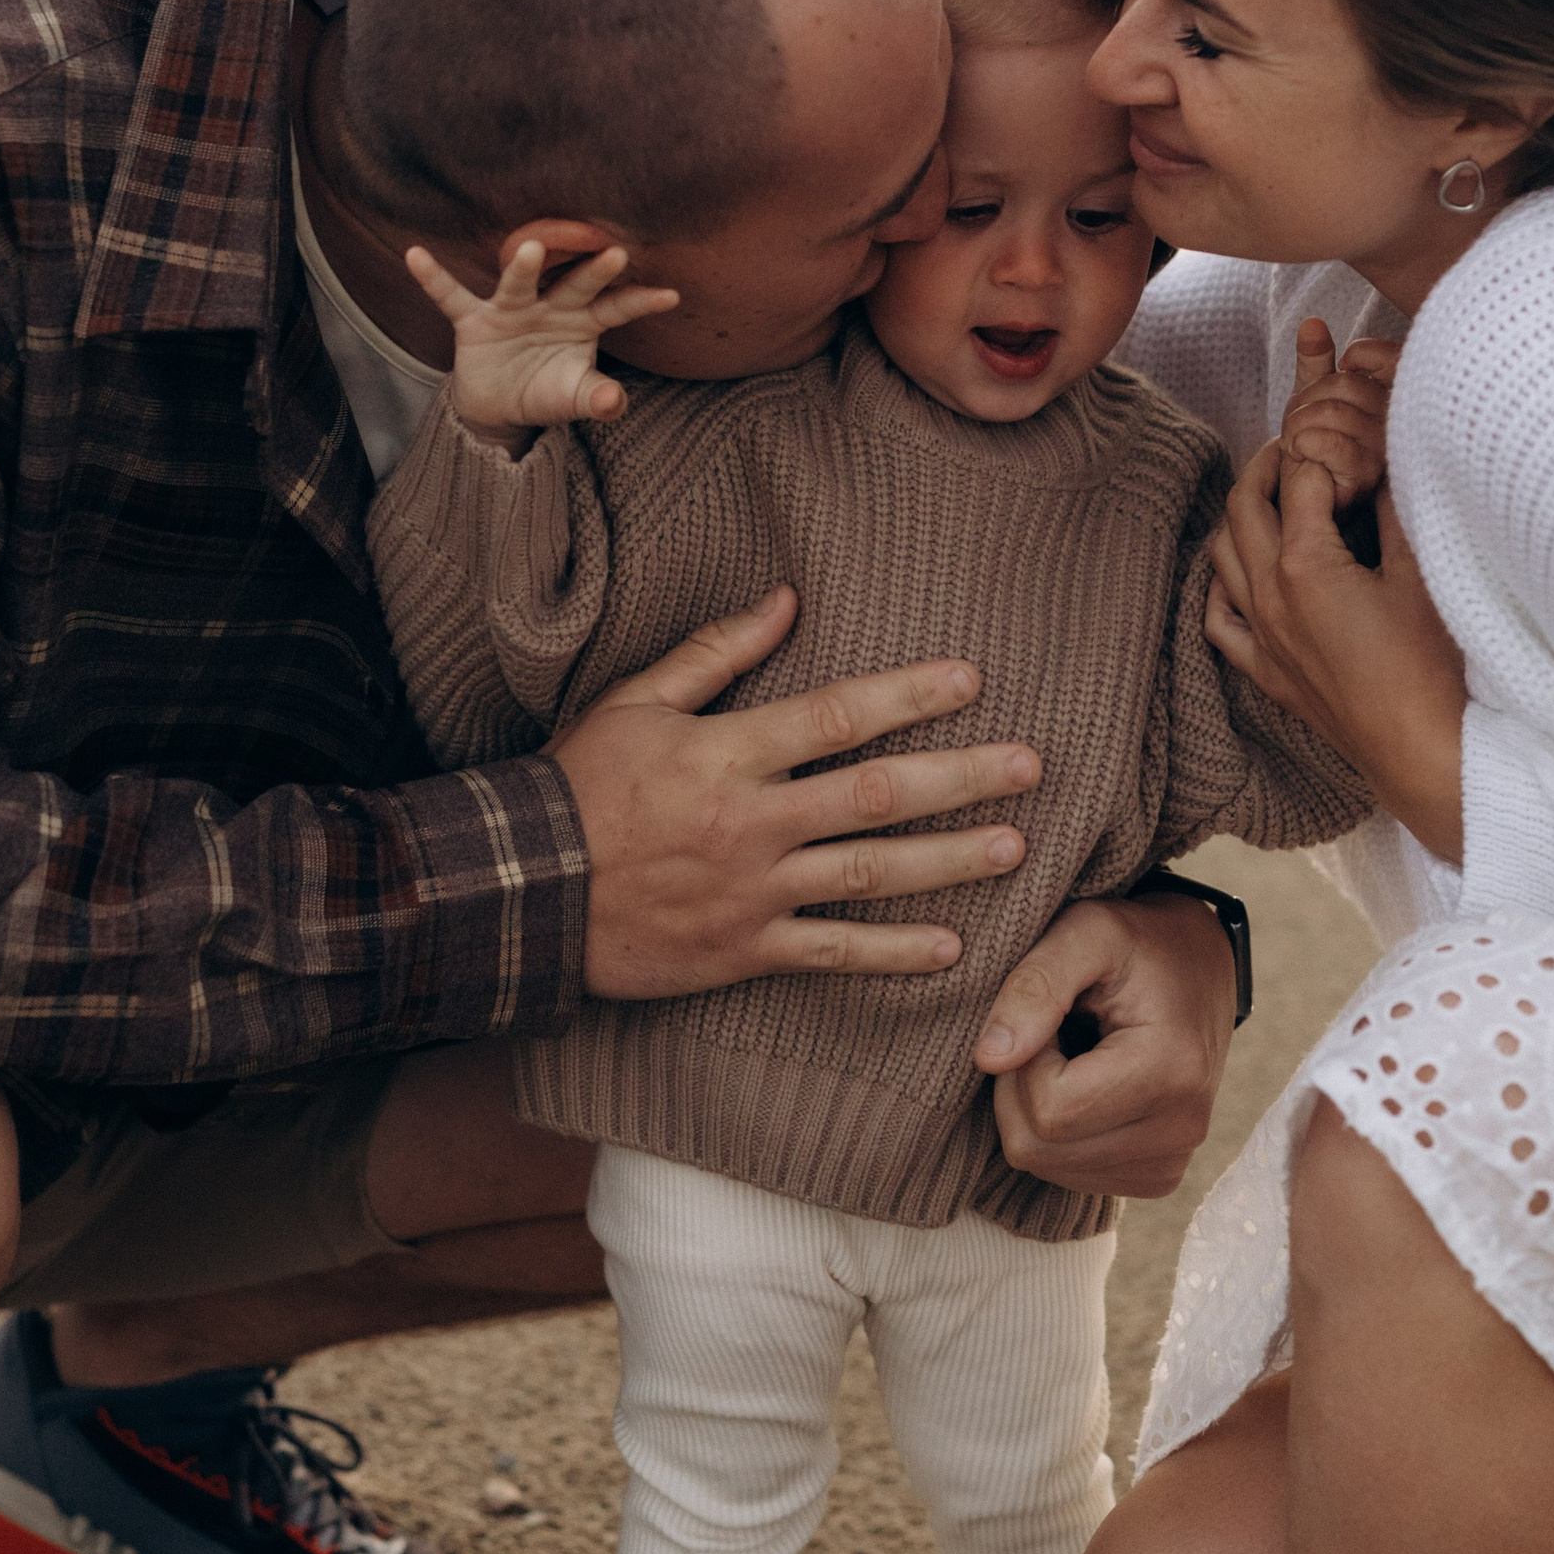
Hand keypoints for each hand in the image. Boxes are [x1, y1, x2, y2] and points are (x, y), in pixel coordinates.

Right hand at [405, 231, 679, 445]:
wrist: (500, 405)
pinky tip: (415, 255)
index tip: (672, 296)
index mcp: (583, 322)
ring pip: (519, 283)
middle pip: (574, 286)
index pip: (616, 309)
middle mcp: (550, 306)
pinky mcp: (473, 320)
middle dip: (593, 272)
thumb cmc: (546, 391)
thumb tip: (617, 404)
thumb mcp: (573, 399)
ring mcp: (511, 308)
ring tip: (532, 247)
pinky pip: (451, 297)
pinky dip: (433, 278)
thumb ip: (597, 400)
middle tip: (614, 252)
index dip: (640, 303)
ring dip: (525, 267)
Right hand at [550, 585, 1043, 997]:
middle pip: (876, 795)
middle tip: (1030, 765)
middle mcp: (751, 822)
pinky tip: (952, 948)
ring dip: (949, 861)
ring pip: (870, 874)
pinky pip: (833, 953)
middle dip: (961, 779)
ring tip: (1015, 846)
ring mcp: (752, 891)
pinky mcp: (744, 950)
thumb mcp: (634, 702)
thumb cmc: (576, 786)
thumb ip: (715, 653)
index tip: (970, 678)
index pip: (837, 715)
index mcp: (726, 753)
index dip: (909, 695)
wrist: (523, 892)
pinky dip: (894, 953)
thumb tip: (785, 600)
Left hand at [973, 891, 1238, 1198]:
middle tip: (1051, 1033)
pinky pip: (1068, 1175)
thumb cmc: (1137, 943)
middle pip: (1039, 1148)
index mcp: (1171, 1071)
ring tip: (1072, 1054)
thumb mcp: (1086, 932)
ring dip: (1035, 1109)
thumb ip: (1035, 986)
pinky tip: (1084, 1085)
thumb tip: (989, 1058)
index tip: (1049, 1013)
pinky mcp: (1157, 1177)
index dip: (1024, 1059)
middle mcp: (1181, 1131)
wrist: (1198, 968)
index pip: (1048, 1110)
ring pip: (1046, 1166)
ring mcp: (1171, 1163)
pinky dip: (1057, 1132)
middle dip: (1021, 1087)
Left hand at [1207, 445, 1467, 860]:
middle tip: (1293, 448)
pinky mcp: (1269, 674)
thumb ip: (1398, 511)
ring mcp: (1263, 638)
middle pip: (1244, 508)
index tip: (1340, 442)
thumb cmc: (1431, 667)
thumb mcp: (1422, 575)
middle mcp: (1268, 597)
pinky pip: (1221, 622)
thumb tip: (1385, 467)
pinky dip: (1222, 587)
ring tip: (1271, 498)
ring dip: (1240, 518)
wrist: (1423, 753)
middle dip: (1265, 468)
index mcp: (1304, 565)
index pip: (1298, 481)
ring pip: (1222, 559)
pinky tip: (1241, 574)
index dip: (1319, 451)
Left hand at [1278, 314, 1397, 510]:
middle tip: (1295, 427)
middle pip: (1344, 384)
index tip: (1315, 392)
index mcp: (1391, 396)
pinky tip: (1299, 455)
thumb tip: (1312, 322)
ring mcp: (1386, 449)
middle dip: (1304, 402)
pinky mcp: (1368, 477)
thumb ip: (1316, 364)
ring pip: (1332, 411)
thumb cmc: (1315, 453)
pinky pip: (1331, 444)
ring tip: (1295, 444)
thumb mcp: (1313, 401)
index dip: (1338, 366)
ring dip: (1297, 426)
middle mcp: (1397, 419)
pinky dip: (1302, 444)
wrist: (1309, 504)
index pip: (1370, 355)